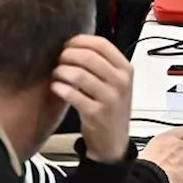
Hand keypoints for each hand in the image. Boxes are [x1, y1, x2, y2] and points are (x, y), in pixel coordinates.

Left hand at [51, 35, 133, 163]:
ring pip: (79, 74)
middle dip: (68, 55)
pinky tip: (56, 87)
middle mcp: (121, 82)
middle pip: (88, 57)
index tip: (68, 44)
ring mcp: (110, 99)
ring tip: (57, 74)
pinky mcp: (96, 114)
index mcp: (126, 70)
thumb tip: (74, 45)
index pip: (102, 44)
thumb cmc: (111, 109)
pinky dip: (60, 88)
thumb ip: (102, 64)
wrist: (113, 141)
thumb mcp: (116, 83)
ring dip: (61, 71)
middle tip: (59, 60)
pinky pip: (72, 94)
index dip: (80, 41)